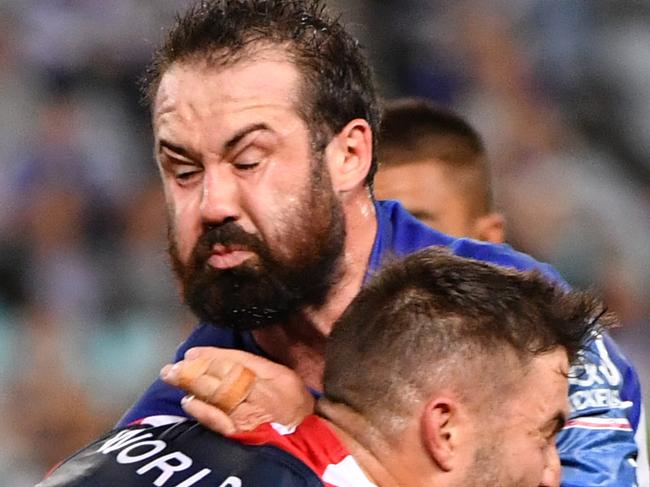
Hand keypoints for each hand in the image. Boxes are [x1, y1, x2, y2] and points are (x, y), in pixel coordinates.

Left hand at [160, 347, 314, 434]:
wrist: (311, 443)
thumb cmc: (298, 409)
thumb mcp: (287, 380)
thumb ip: (260, 368)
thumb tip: (228, 360)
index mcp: (275, 376)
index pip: (237, 361)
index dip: (212, 355)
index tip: (193, 353)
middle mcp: (261, 391)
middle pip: (222, 375)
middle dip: (195, 368)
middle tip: (172, 366)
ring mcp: (249, 413)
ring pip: (216, 394)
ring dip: (191, 385)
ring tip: (172, 377)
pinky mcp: (242, 432)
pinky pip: (217, 419)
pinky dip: (201, 410)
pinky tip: (187, 402)